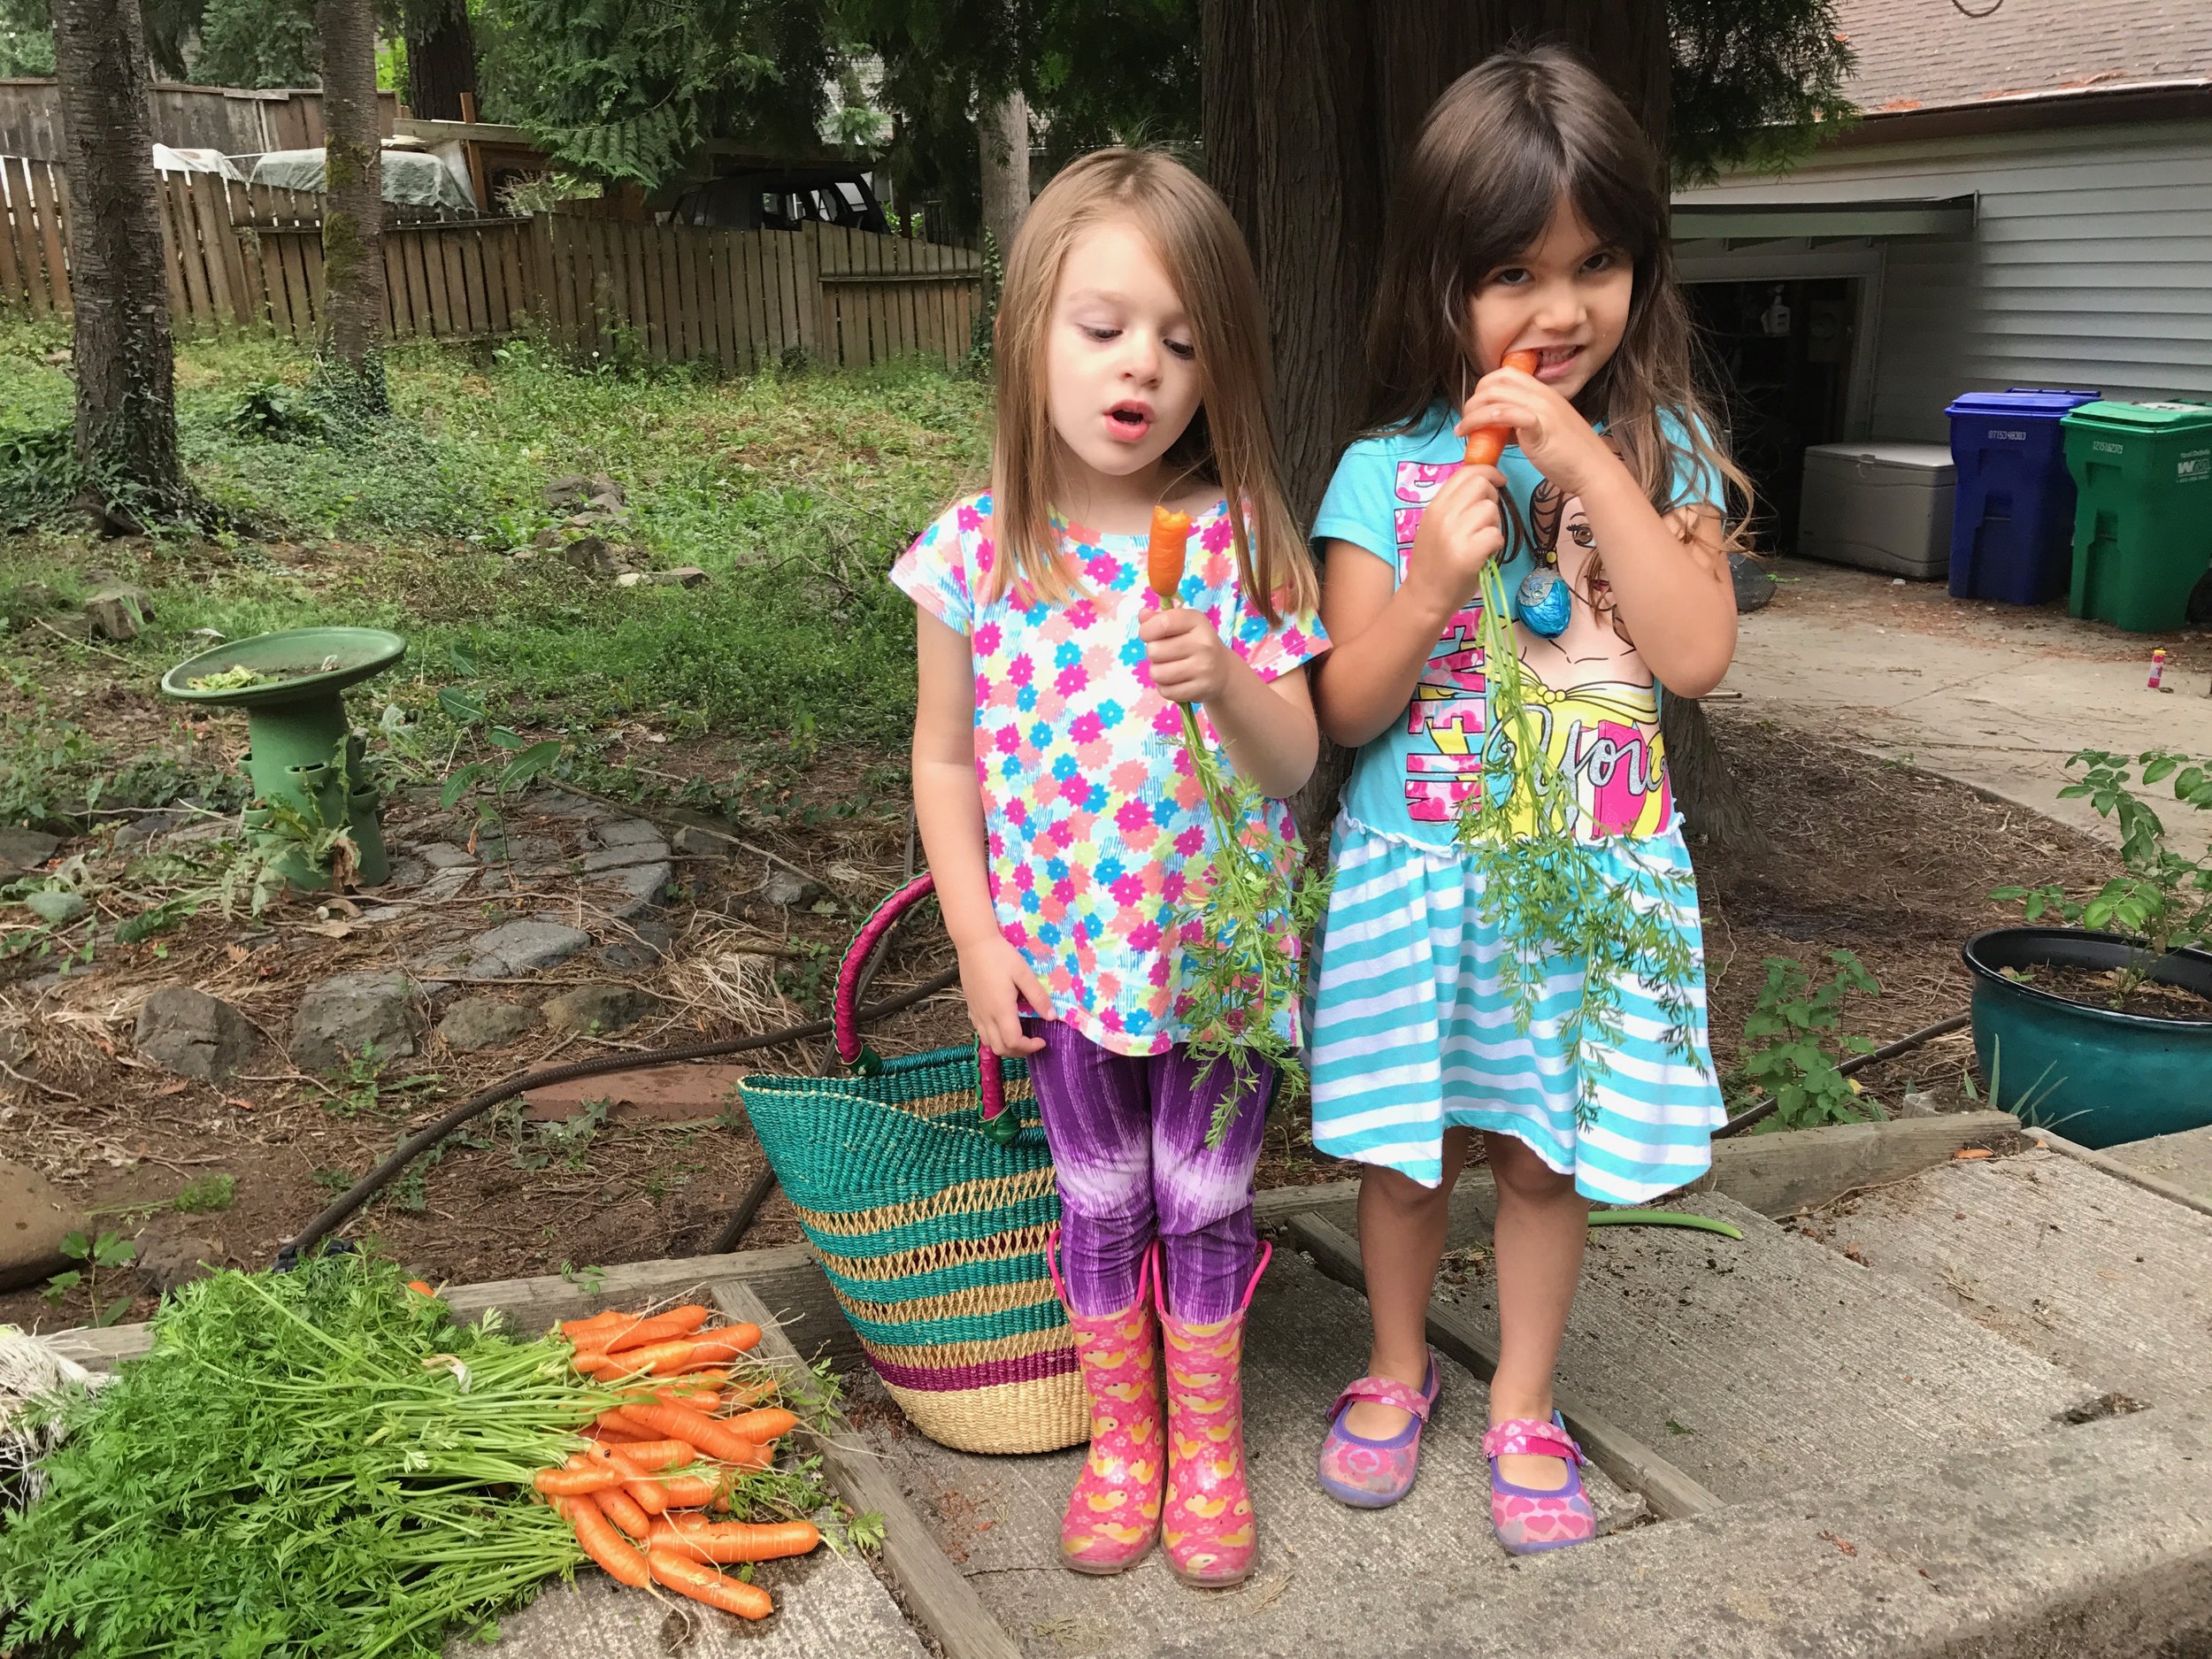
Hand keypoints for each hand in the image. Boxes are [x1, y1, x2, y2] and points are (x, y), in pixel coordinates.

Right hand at [956, 933, 1052, 1056]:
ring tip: (1018, 1036)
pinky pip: (980, 1031)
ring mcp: (976, 1012)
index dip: (1030, 1047)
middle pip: (1000, 1049)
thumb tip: (1052, 1016)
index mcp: (1001, 1010)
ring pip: (988, 1042)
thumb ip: (1038, 996)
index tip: (1042, 1040)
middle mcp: (986, 1016)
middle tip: (1032, 1042)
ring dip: (1004, 1046)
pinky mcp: (970, 1006)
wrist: (974, 943)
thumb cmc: (1000, 956)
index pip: (1014, 1042)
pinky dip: (993, 1036)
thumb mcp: (1024, 974)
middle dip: (1018, 1052)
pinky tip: (1002, 1024)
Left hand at [1139, 605, 1235, 704]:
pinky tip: (1176, 681)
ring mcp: (1203, 668)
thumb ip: (1160, 618)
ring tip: (1169, 668)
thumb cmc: (1195, 644)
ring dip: (1157, 672)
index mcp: (1197, 621)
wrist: (1223, 672)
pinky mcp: (1200, 689)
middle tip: (1164, 654)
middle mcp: (1203, 643)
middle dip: (1152, 654)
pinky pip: (1165, 691)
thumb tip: (1143, 614)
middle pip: (1154, 651)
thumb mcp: (1182, 625)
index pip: (1163, 623)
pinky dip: (1165, 688)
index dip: (1146, 630)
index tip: (1147, 635)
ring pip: (1157, 673)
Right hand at [1405, 461, 1504, 613]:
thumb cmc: (1434, 563)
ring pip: (1491, 510)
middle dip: (1492, 498)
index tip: (1498, 482)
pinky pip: (1496, 535)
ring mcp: (1455, 534)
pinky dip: (1495, 545)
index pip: (1466, 472)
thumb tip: (1484, 485)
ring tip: (1480, 541)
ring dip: (1493, 525)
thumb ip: (1454, 505)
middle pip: (1481, 484)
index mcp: (1435, 506)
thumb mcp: (1435, 526)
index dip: (1488, 472)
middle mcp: (1443, 515)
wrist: (1424, 598)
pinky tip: (1483, 555)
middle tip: (1486, 519)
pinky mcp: (1469, 553)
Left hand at [1455, 365, 1614, 498]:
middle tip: (1467, 420)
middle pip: (1495, 381)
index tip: (1476, 409)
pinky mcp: (1539, 426)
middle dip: (1474, 399)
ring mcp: (1541, 408)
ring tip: (1463, 431)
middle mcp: (1542, 394)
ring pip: (1494, 396)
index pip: (1506, 374)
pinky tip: (1472, 435)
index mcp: (1544, 392)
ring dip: (1471, 412)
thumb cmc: (1571, 456)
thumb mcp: (1544, 430)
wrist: (1594, 471)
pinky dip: (1482, 421)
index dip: (1484, 388)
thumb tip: (1499, 427)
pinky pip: (1505, 414)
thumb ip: (1523, 423)